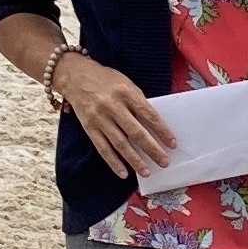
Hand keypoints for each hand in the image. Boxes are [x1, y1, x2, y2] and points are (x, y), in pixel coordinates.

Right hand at [55, 52, 175, 178]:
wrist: (75, 75)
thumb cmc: (106, 80)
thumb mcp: (126, 83)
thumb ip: (138, 102)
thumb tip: (154, 125)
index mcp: (126, 92)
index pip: (148, 115)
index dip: (162, 130)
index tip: (172, 143)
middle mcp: (112, 106)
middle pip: (135, 132)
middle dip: (152, 149)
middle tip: (164, 161)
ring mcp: (99, 118)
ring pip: (120, 143)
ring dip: (134, 160)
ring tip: (146, 172)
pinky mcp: (89, 127)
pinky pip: (103, 148)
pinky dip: (113, 162)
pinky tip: (124, 173)